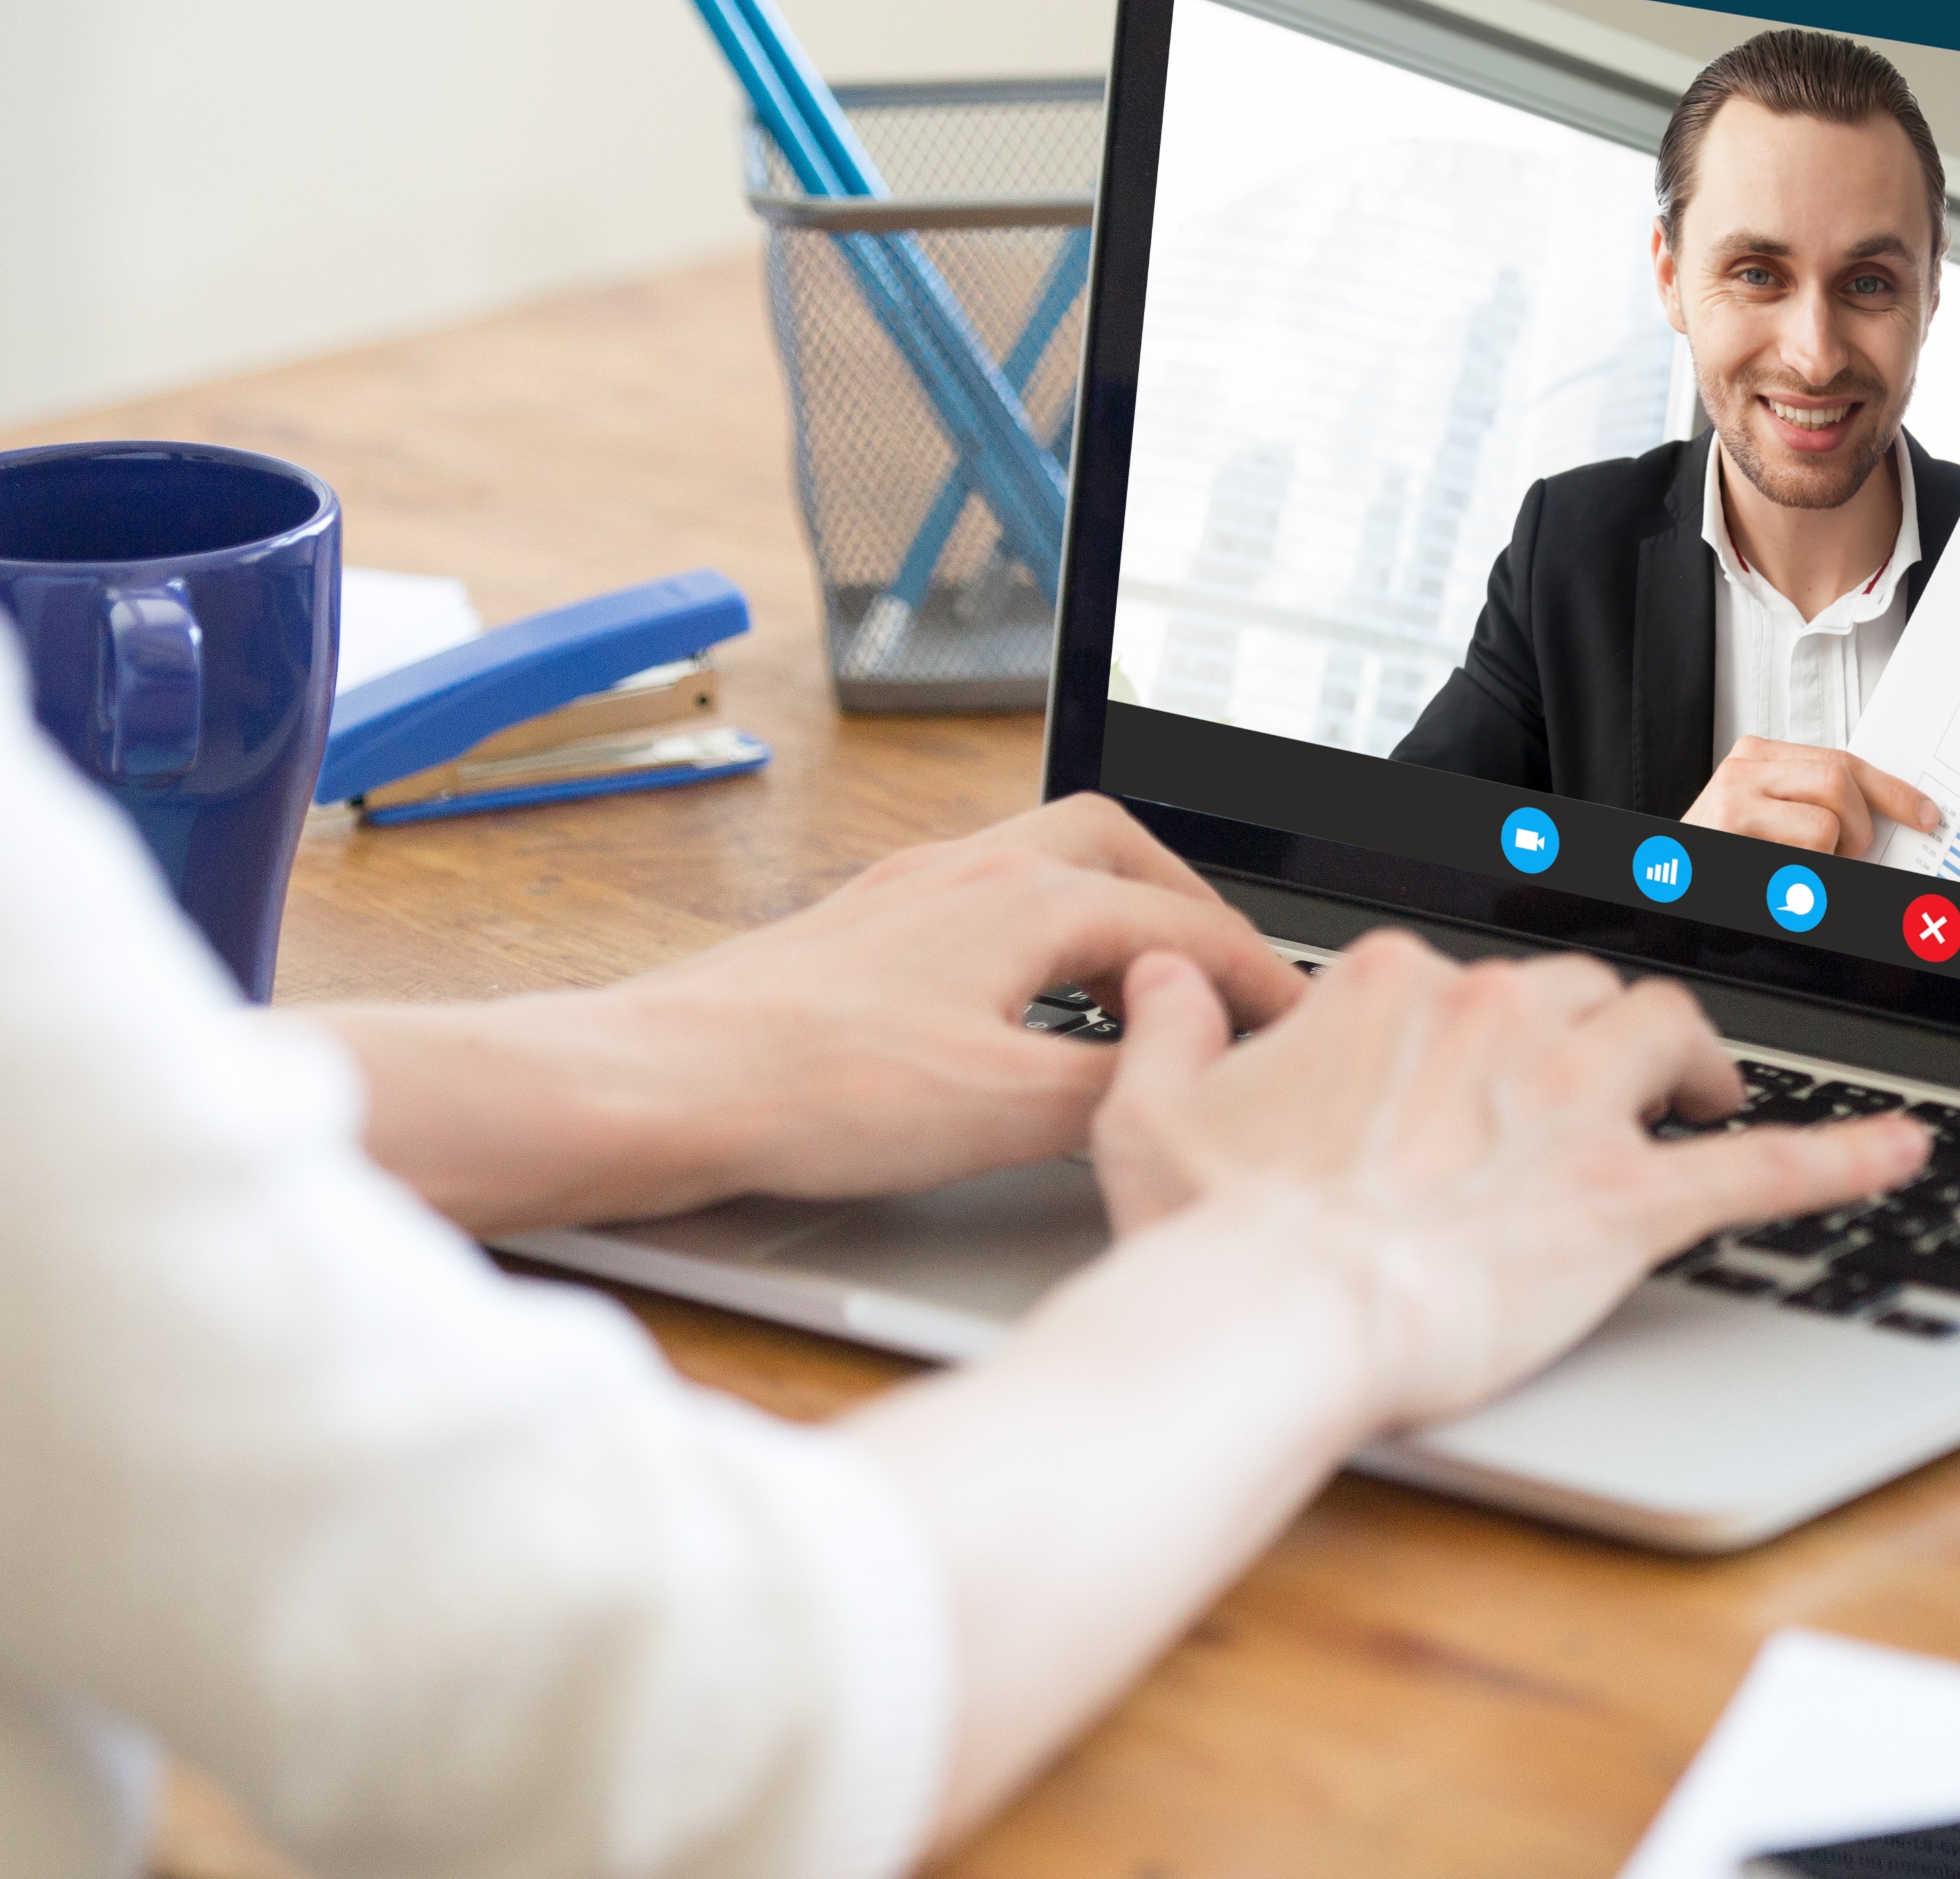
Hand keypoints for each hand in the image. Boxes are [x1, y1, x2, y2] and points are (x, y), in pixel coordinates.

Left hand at [583, 793, 1308, 1204]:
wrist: (661, 1084)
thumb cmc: (815, 1088)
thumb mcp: (1007, 1109)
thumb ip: (1117, 1088)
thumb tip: (1182, 1083)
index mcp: (1022, 897)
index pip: (1181, 922)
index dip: (1257, 975)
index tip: (1298, 1022)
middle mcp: (965, 872)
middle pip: (1113, 850)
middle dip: (1187, 908)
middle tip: (1226, 981)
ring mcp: (905, 896)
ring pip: (1042, 869)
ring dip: (1109, 918)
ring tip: (1140, 993)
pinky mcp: (857, 936)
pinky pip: (982, 908)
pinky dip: (1037, 945)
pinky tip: (1025, 1011)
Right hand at [1089, 932, 1927, 1428]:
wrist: (1275, 1315)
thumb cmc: (1211, 1233)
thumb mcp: (1148, 1114)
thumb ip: (1164, 1027)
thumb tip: (1161, 972)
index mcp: (1392, 990)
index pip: (1459, 976)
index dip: (1473, 1024)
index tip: (1469, 1063)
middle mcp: (1494, 1016)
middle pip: (1575, 991)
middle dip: (1593, 1030)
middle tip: (1601, 1081)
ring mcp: (1571, 1103)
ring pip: (1667, 1033)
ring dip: (1694, 1058)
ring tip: (1705, 1094)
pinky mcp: (1630, 1199)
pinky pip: (1769, 1167)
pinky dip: (1846, 1156)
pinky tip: (1903, 1152)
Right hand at [1684, 735, 1941, 856]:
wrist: (1671, 880)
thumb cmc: (1727, 853)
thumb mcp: (1771, 816)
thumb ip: (1814, 801)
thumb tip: (1886, 814)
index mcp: (1758, 756)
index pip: (1843, 760)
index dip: (1892, 790)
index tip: (1923, 813)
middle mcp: (1744, 767)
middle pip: (1840, 780)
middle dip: (1861, 826)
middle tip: (1848, 854)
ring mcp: (1734, 796)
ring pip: (1827, 821)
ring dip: (1831, 857)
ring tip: (1803, 868)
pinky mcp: (1732, 828)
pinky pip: (1804, 853)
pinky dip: (1806, 878)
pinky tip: (1782, 879)